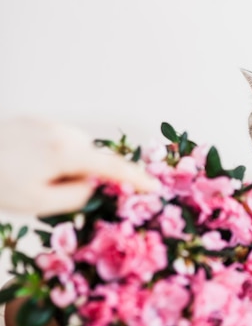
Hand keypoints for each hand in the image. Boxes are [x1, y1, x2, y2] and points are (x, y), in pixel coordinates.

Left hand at [0, 116, 159, 215]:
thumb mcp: (37, 204)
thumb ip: (76, 197)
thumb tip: (94, 186)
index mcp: (66, 153)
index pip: (112, 167)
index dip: (135, 179)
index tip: (153, 188)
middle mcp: (62, 132)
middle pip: (93, 156)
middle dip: (86, 174)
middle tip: (55, 192)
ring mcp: (46, 124)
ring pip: (75, 148)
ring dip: (68, 164)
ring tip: (32, 178)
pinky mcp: (32, 121)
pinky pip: (58, 140)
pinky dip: (54, 155)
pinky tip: (26, 165)